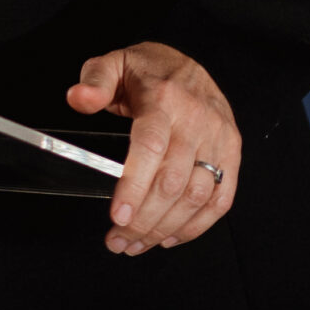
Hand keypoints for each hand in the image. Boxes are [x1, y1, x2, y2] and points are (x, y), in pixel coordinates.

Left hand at [65, 42, 238, 255]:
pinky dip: (197, 225)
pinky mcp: (231, 152)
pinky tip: (170, 237)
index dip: (135, 186)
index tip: (117, 216)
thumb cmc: (146, 70)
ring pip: (197, 196)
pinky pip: (221, 198)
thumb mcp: (112, 64)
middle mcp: (196, 119)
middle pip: (172, 181)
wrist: (187, 64)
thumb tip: (77, 99)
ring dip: (165, 228)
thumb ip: (93, 82)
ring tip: (136, 244)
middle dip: (143, 219)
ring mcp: (218, 137)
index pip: (151, 147)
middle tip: (117, 240)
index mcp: (163, 98)